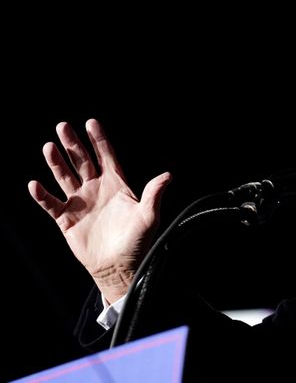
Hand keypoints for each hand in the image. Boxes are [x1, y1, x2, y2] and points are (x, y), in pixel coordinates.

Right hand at [28, 119, 170, 302]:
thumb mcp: (149, 216)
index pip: (106, 156)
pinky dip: (42, 195)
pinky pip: (51, 204)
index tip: (91, 122)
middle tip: (63, 126)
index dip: (99, 140)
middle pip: (82, 161)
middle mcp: (96, 189)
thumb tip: (168, 175)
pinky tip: (35, 184)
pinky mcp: (66, 219)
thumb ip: (154, 194)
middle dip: (73, 144)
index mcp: (116, 184)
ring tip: (49, 147)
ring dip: (56, 163)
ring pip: (65, 177)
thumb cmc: (138, 241)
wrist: (119, 266)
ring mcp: (80, 202)